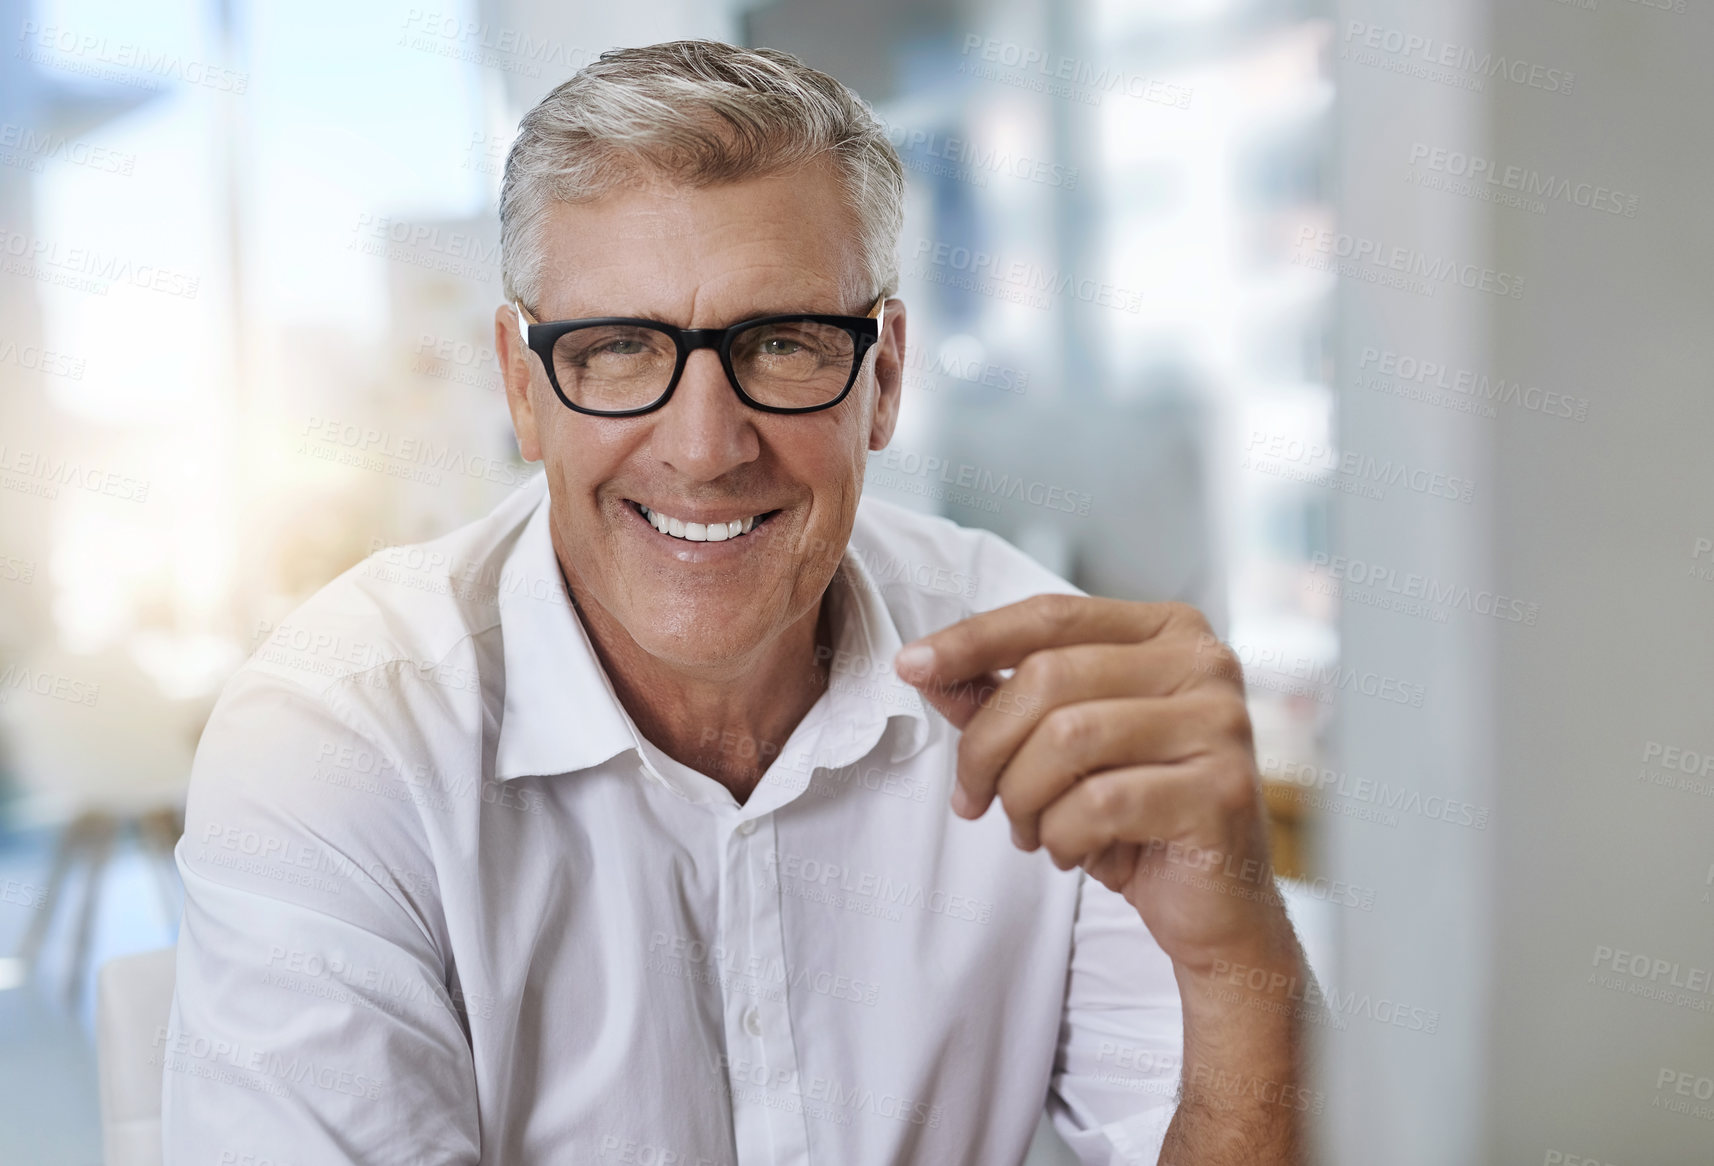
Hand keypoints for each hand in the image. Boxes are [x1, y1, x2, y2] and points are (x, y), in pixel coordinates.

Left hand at [893, 594, 1292, 973]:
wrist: (1215, 909)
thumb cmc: (1135, 816)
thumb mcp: (1059, 749)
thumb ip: (999, 699)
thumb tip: (924, 668)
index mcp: (1169, 631)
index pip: (1051, 616)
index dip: (972, 639)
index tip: (908, 667)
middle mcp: (1206, 663)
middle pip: (1049, 677)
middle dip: (987, 746)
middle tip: (972, 799)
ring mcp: (1222, 724)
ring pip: (1068, 739)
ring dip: (1023, 799)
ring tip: (1031, 832)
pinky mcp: (1224, 790)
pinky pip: (1101, 803)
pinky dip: (1064, 837)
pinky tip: (1078, 855)